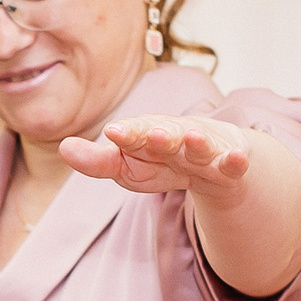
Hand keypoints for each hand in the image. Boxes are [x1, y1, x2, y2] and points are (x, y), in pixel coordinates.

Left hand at [59, 115, 257, 202]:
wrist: (217, 158)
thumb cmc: (165, 160)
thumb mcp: (130, 166)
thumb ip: (98, 161)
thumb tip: (62, 147)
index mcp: (150, 138)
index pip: (136, 135)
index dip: (128, 135)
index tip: (113, 133)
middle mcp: (178, 139)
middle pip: (168, 137)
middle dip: (159, 135)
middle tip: (151, 134)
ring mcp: (206, 152)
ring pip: (201, 147)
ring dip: (197, 142)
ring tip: (191, 138)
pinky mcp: (230, 167)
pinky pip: (233, 165)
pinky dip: (236, 161)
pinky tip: (237, 159)